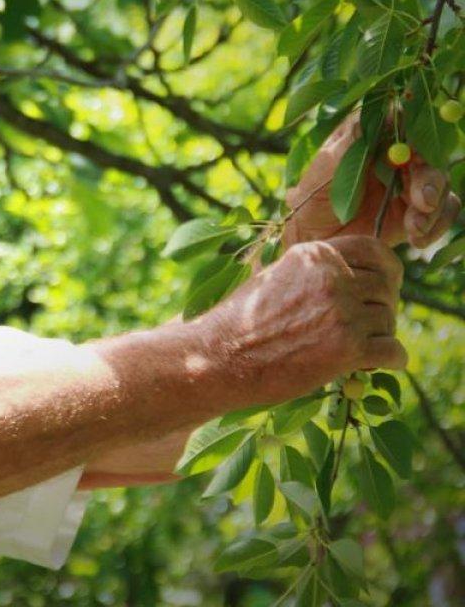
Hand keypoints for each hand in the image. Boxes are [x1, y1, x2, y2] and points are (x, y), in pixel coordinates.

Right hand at [202, 236, 404, 406]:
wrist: (219, 356)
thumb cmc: (243, 322)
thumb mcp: (277, 277)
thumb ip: (316, 271)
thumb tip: (359, 276)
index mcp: (314, 255)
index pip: (374, 250)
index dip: (386, 270)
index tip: (384, 287)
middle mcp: (331, 277)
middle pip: (386, 289)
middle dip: (380, 309)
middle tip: (363, 328)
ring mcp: (341, 312)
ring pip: (389, 321)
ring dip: (378, 337)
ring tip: (352, 348)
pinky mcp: (347, 348)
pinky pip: (395, 352)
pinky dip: (387, 361)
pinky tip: (368, 364)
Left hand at [284, 114, 460, 248]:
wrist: (312, 235)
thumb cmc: (311, 196)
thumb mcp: (323, 168)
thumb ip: (350, 145)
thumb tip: (377, 116)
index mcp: (374, 137)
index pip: (405, 127)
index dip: (415, 139)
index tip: (413, 158)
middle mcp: (397, 156)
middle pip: (429, 158)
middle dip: (430, 180)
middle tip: (422, 202)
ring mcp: (409, 183)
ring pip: (440, 185)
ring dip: (434, 206)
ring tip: (414, 228)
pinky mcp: (416, 210)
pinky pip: (441, 213)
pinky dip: (436, 225)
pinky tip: (417, 239)